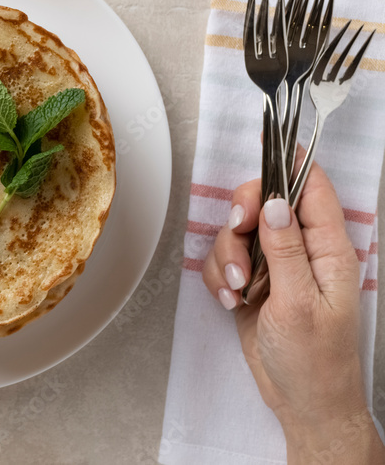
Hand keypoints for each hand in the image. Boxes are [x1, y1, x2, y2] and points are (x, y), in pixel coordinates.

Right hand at [202, 162, 383, 463]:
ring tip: (237, 290)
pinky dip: (219, 278)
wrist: (301, 404)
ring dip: (226, 257)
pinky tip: (230, 301)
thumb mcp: (298, 303)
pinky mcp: (251, 284)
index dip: (288, 164)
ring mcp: (275, 267)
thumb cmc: (314, 360)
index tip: (264, 143)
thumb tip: (272, 202)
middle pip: (263, 204)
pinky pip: (224, 262)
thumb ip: (284, 249)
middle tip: (236, 232)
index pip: (312, 190)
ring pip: (237, 234)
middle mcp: (302, 251)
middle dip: (241, 218)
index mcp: (328, 251)